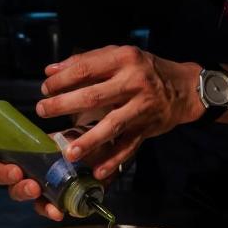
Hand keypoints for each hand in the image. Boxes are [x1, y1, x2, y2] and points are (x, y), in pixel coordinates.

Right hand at [0, 130, 118, 222]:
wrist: (98, 157)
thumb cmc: (77, 142)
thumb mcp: (71, 136)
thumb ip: (67, 139)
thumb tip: (65, 143)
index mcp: (24, 158)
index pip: (3, 167)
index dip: (4, 172)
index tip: (16, 171)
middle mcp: (29, 176)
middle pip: (14, 188)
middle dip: (20, 189)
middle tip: (32, 187)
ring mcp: (43, 191)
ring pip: (34, 202)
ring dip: (38, 204)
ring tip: (49, 205)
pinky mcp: (56, 201)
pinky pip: (49, 209)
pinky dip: (52, 211)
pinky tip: (58, 213)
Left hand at [36, 45, 204, 179]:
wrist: (185, 88)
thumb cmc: (146, 69)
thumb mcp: (120, 55)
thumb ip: (86, 60)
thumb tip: (50, 70)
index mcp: (124, 59)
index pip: (86, 69)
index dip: (62, 79)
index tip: (45, 88)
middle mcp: (134, 82)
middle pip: (93, 95)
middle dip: (64, 104)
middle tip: (42, 110)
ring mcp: (142, 107)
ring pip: (111, 125)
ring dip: (88, 140)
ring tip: (68, 151)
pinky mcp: (148, 128)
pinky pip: (128, 146)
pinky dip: (113, 160)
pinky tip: (98, 172)